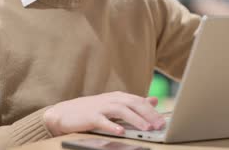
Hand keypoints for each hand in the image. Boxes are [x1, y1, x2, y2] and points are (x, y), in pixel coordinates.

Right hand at [43, 91, 165, 136]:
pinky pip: (103, 121)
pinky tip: (121, 132)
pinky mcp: (90, 117)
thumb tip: (154, 100)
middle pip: (133, 104)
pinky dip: (112, 126)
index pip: (139, 101)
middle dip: (148, 115)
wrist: (65, 113)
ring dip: (135, 119)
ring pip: (121, 111)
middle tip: (160, 125)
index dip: (152, 111)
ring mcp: (101, 107)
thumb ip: (134, 103)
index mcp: (119, 97)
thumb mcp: (115, 104)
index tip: (163, 122)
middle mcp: (111, 99)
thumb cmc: (92, 110)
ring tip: (146, 128)